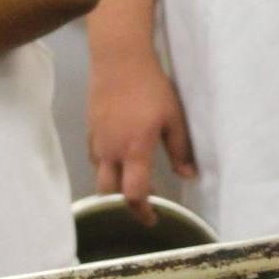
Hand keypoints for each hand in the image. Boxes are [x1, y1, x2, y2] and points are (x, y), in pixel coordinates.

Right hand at [88, 52, 196, 225]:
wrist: (119, 59)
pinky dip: (106, 163)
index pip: (134, 195)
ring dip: (114, 182)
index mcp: (134, 151)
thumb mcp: (173, 117)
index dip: (143, 212)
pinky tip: (118, 153)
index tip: (153, 219)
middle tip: (142, 202)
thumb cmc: (151, 87)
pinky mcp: (90, 128)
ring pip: (100, 174)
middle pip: (110, 192)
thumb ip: (180, 149)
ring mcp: (97, 140)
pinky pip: (94, 155)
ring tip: (131, 177)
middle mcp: (111, 151)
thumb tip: (188, 175)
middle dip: (124, 203)